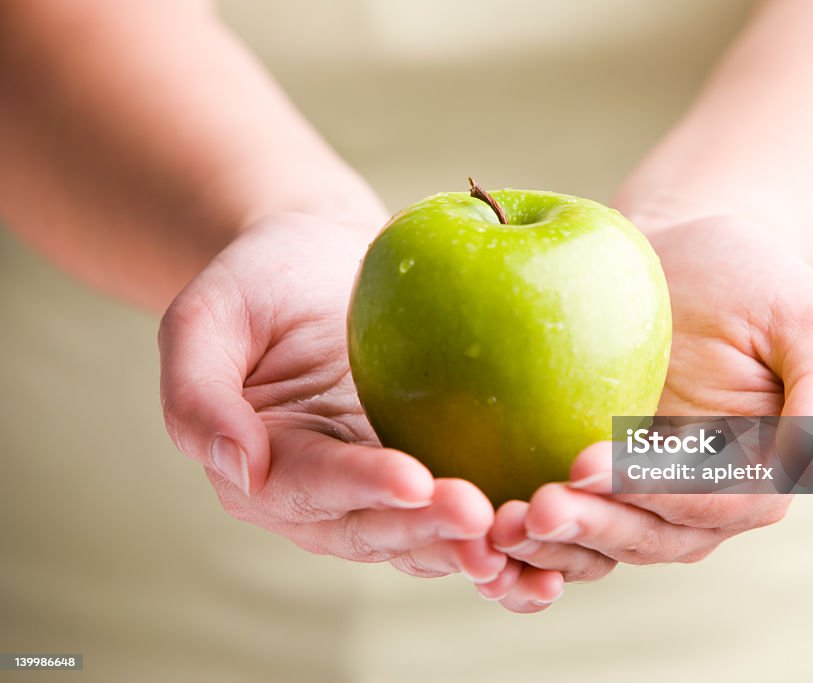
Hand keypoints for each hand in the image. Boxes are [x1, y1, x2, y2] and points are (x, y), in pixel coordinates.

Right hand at [158, 212, 506, 583]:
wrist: (324, 260)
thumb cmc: (263, 277)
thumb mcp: (208, 314)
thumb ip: (198, 392)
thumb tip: (238, 468)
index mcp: (261, 468)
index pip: (310, 485)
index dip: (359, 487)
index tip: (415, 479)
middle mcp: (324, 497)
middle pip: (376, 528)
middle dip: (429, 528)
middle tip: (484, 517)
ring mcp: (382, 490)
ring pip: (426, 534)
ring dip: (473, 545)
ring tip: (525, 536)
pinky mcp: (433, 470)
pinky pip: (465, 508)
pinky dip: (503, 527)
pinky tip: (552, 530)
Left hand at [484, 215, 812, 594]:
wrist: (680, 261)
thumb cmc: (751, 278)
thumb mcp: (812, 317)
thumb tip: (806, 465)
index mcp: (762, 473)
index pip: (713, 502)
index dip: (652, 492)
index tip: (583, 465)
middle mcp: (703, 501)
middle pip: (651, 537)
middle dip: (591, 528)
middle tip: (530, 509)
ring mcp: (644, 497)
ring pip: (603, 543)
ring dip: (551, 546)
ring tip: (493, 528)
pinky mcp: (594, 482)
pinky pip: (568, 519)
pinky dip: (530, 539)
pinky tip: (482, 530)